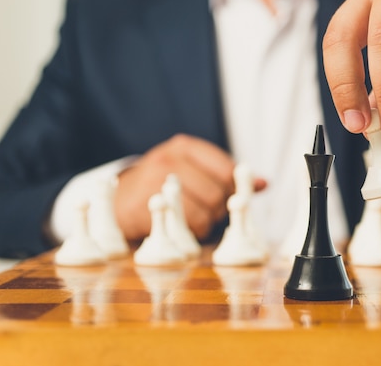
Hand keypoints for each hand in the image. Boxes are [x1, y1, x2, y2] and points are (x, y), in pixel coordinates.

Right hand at [114, 134, 266, 240]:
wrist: (116, 199)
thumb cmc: (163, 184)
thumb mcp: (194, 171)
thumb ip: (227, 176)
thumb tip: (263, 183)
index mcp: (184, 147)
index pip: (228, 170)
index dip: (231, 189)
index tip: (223, 196)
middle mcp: (168, 160)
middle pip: (218, 193)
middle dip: (218, 209)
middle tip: (206, 211)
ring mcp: (154, 182)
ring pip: (206, 212)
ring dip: (206, 223)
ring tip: (193, 218)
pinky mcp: (144, 208)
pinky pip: (187, 226)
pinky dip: (192, 233)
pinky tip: (181, 226)